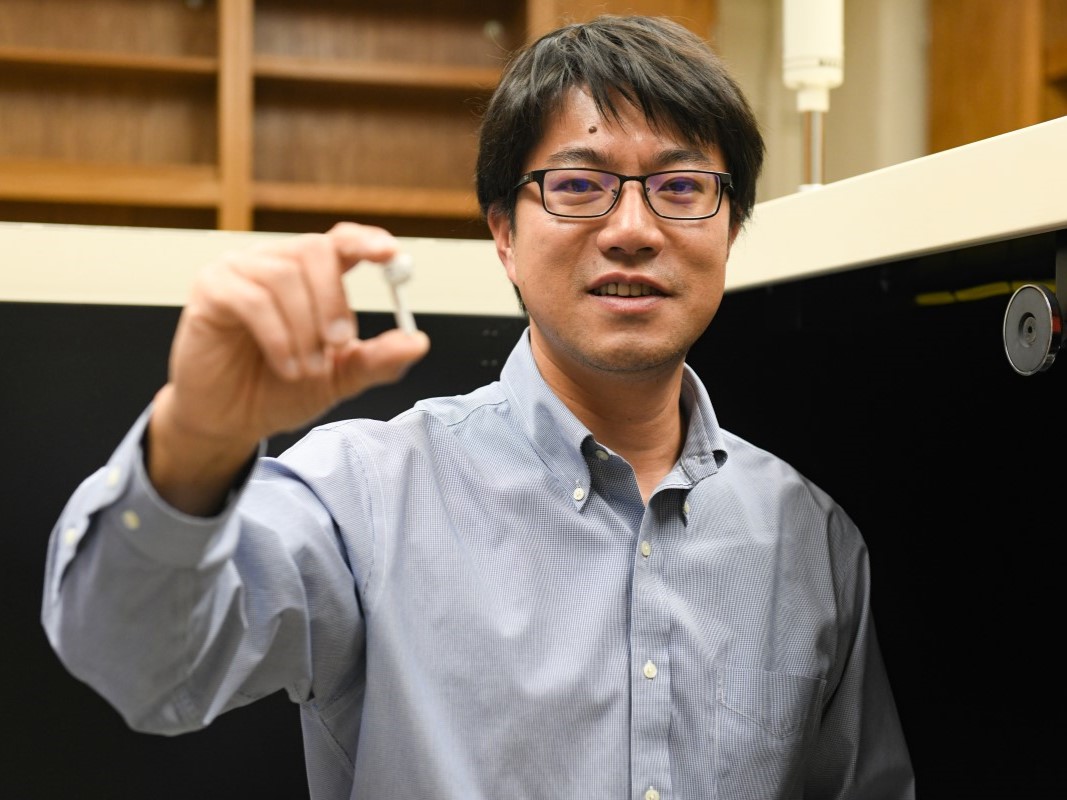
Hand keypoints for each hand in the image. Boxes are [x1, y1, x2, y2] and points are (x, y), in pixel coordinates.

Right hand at [148, 222, 429, 513]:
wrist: (231, 421)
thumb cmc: (281, 391)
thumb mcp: (341, 378)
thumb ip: (378, 360)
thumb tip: (418, 341)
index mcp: (310, 276)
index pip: (341, 241)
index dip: (366, 241)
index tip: (390, 254)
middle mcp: (275, 263)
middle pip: (315, 250)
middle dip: (334, 300)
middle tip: (340, 344)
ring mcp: (239, 271)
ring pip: (284, 276)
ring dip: (304, 329)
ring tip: (305, 368)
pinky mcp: (211, 291)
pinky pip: (252, 300)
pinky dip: (278, 337)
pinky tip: (286, 366)